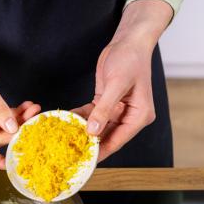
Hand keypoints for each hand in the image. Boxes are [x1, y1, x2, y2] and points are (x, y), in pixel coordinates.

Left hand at [73, 0, 172, 161]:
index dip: (101, 151)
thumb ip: (104, 110)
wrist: (128, 41)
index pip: (118, 140)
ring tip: (64, 139)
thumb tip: (93, 132)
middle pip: (108, 136)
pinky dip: (80, 118)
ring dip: (82, 131)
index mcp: (139, 116)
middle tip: (69, 154)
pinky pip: (92, 115)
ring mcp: (118, 110)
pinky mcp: (107, 103)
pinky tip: (66, 121)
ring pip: (98, 127)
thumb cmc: (130, 59)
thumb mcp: (116, 85)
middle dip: (89, 143)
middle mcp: (130, 116)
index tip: (85, 162)